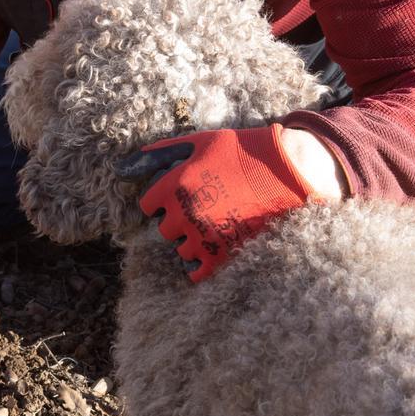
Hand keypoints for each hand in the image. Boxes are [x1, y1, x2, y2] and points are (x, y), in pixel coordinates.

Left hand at [115, 124, 345, 281]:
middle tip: (200, 209)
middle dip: (177, 220)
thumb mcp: (200, 142)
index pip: (148, 205)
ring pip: (180, 250)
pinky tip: (210, 252)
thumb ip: (161, 153)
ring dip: (191, 241)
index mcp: (174, 185)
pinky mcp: (222, 254)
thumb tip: (126, 165)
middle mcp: (184, 213)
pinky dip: (199, 265)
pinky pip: (195, 272)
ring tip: (213, 225)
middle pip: (163, 229)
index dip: (162, 200)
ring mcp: (202, 235)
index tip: (177, 196)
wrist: (288, 170)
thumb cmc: (242, 152)